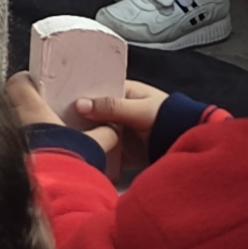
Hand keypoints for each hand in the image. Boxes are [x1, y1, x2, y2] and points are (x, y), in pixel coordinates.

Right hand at [52, 80, 175, 176]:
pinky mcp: (125, 152)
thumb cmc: (168, 119)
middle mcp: (121, 111)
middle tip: (58, 123)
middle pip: (94, 114)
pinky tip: (83, 157)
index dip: (81, 95)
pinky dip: (98, 155)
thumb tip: (80, 104)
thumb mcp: (139, 109)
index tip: (60, 100)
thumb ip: (111, 107)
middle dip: (80, 119)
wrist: (189, 145)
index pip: (97, 90)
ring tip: (66, 141)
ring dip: (88, 138)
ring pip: (98, 134)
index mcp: (125, 93)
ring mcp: (122, 132)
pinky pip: (106, 152)